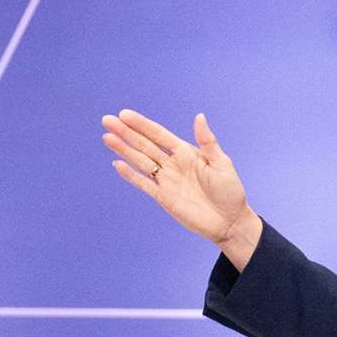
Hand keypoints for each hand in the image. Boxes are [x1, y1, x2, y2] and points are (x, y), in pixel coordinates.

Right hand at [103, 110, 261, 263]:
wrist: (229, 221)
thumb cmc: (230, 191)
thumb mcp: (222, 163)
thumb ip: (207, 141)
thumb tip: (199, 116)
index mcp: (186, 152)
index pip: (159, 134)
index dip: (142, 124)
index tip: (124, 114)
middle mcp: (173, 164)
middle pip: (144, 145)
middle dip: (126, 133)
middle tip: (107, 120)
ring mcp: (167, 181)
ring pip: (140, 162)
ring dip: (124, 150)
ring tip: (107, 138)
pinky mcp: (164, 198)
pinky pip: (144, 184)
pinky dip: (130, 175)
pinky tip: (117, 164)